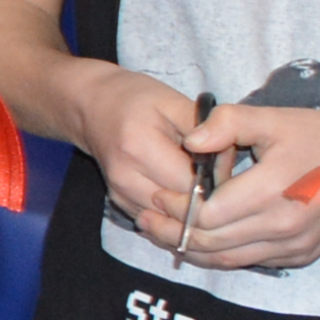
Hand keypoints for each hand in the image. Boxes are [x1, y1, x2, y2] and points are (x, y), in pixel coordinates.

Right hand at [76, 70, 206, 254]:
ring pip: (171, 220)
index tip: (223, 162)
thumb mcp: (172, 101)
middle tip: (215, 174)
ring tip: (197, 181)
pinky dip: (175, 212)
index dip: (216, 177)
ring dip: (190, 207)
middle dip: (206, 194)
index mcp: (140, 148)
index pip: (192, 183)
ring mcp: (120, 196)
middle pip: (182, 207)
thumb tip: (227, 164)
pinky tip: (181, 192)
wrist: (91, 106)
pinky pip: (158, 221)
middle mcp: (126, 179)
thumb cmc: (135, 98)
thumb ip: (204, 130)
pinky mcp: (120, 206)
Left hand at [161, 104, 319, 273]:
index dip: (176, 207)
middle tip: (145, 218)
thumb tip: (190, 140)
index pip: (206, 214)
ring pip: (226, 259)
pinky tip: (198, 240)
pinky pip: (248, 261)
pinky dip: (218, 254)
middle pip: (210, 242)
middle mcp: (281, 227)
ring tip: (160, 233)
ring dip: (190, 249)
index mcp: (271, 192)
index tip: (158, 194)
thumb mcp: (274, 118)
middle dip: (172, 232)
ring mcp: (291, 247)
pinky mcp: (298, 256)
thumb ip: (227, 123)